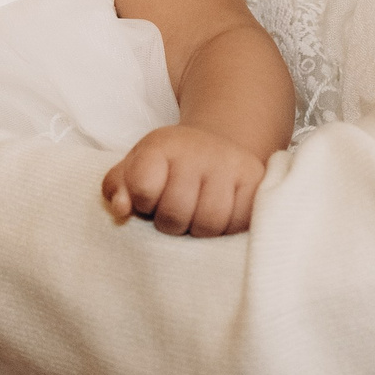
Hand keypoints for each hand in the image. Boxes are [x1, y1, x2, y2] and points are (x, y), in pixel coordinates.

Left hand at [103, 124, 267, 236]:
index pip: (142, 187)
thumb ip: (118, 187)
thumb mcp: (134, 169)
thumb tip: (121, 209)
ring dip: (198, 230)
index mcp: (162, 144)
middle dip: (170, 223)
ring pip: (209, 223)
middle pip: (176, 213)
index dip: (143, 203)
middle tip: (175, 213)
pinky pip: (239, 223)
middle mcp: (198, 149)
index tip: (148, 199)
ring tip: (195, 216)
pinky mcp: (256, 179)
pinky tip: (219, 216)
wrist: (214, 149)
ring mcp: (230, 163)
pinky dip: (226, 229)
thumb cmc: (166, 167)